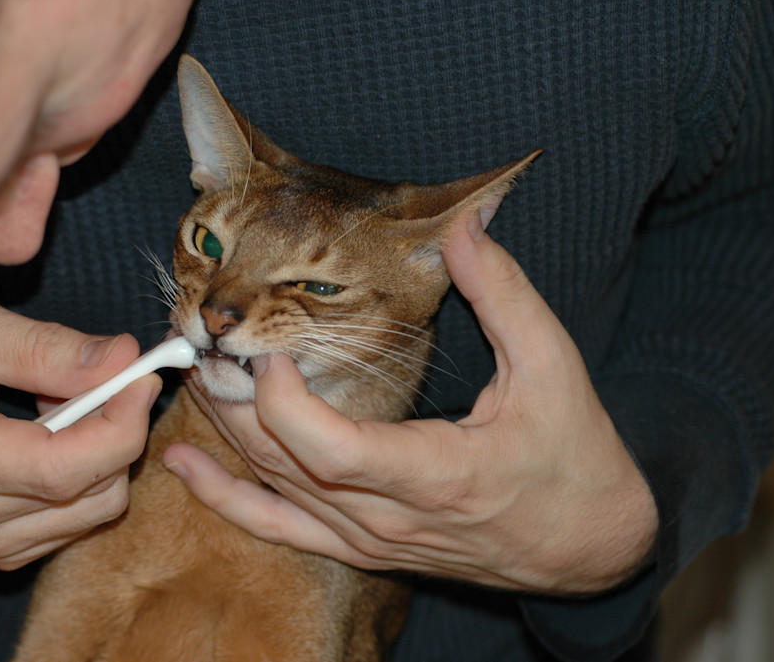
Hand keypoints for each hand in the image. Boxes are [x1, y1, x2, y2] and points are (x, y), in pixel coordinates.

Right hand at [0, 294, 160, 569]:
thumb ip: (44, 347)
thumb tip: (121, 359)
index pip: (65, 466)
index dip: (122, 421)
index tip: (141, 375)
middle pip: (91, 490)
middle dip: (118, 427)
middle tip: (97, 379)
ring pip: (93, 510)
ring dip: (101, 453)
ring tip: (57, 406)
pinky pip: (73, 523)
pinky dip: (84, 479)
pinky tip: (49, 439)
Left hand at [165, 212, 657, 594]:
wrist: (587, 544)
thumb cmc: (573, 456)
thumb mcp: (553, 367)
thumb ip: (504, 294)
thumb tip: (466, 225)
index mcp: (436, 475)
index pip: (330, 450)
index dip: (284, 401)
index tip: (272, 347)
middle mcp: (391, 518)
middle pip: (285, 464)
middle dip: (237, 400)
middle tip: (211, 343)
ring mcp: (371, 540)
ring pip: (274, 492)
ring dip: (226, 435)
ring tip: (194, 379)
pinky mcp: (363, 548)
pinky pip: (280, 530)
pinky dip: (228, 499)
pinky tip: (185, 469)